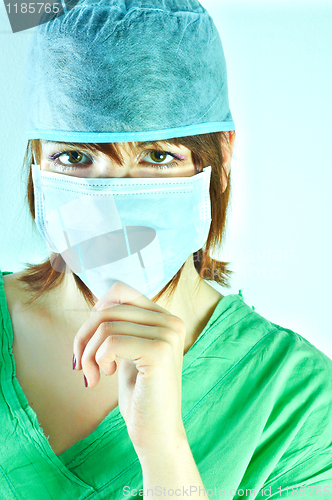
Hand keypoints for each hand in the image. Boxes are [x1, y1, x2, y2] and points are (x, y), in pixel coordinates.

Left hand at [73, 281, 186, 454]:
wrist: (156, 432)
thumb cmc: (139, 394)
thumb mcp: (129, 351)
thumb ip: (122, 325)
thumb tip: (98, 302)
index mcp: (166, 318)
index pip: (121, 291)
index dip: (96, 312)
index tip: (90, 341)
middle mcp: (171, 321)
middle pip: (109, 309)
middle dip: (84, 337)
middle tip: (80, 365)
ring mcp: (168, 334)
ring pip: (106, 325)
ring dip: (88, 353)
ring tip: (92, 375)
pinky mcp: (159, 351)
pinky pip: (111, 342)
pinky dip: (98, 360)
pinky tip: (104, 377)